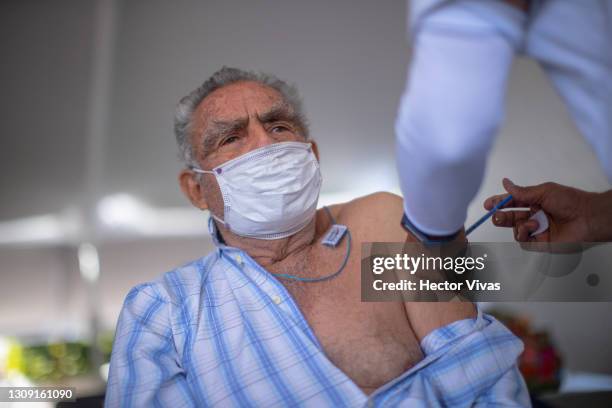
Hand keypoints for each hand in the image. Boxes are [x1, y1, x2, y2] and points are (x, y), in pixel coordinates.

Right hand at [484, 178, 611, 242]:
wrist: (586, 217)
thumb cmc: (570, 201)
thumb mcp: (543, 191)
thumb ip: (521, 192)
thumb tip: (506, 183)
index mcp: (535, 202)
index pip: (512, 203)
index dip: (499, 203)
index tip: (488, 204)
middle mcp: (535, 216)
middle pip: (510, 218)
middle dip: (500, 217)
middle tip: (495, 216)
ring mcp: (538, 230)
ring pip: (516, 231)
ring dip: (518, 226)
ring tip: (529, 223)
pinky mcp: (541, 243)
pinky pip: (524, 242)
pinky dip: (525, 235)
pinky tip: (533, 229)